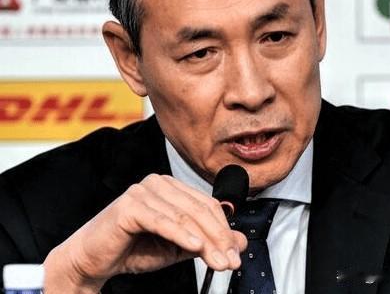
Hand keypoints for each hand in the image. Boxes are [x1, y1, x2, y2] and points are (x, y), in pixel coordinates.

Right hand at [43, 174, 246, 292]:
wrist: (93, 260)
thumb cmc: (133, 249)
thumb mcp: (178, 247)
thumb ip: (206, 241)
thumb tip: (239, 242)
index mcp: (171, 187)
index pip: (206, 204)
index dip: (224, 229)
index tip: (235, 253)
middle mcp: (159, 183)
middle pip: (199, 209)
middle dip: (218, 238)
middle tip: (231, 261)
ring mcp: (143, 191)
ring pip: (184, 216)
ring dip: (206, 242)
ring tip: (219, 262)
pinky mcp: (130, 205)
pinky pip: (162, 221)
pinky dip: (182, 235)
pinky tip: (197, 247)